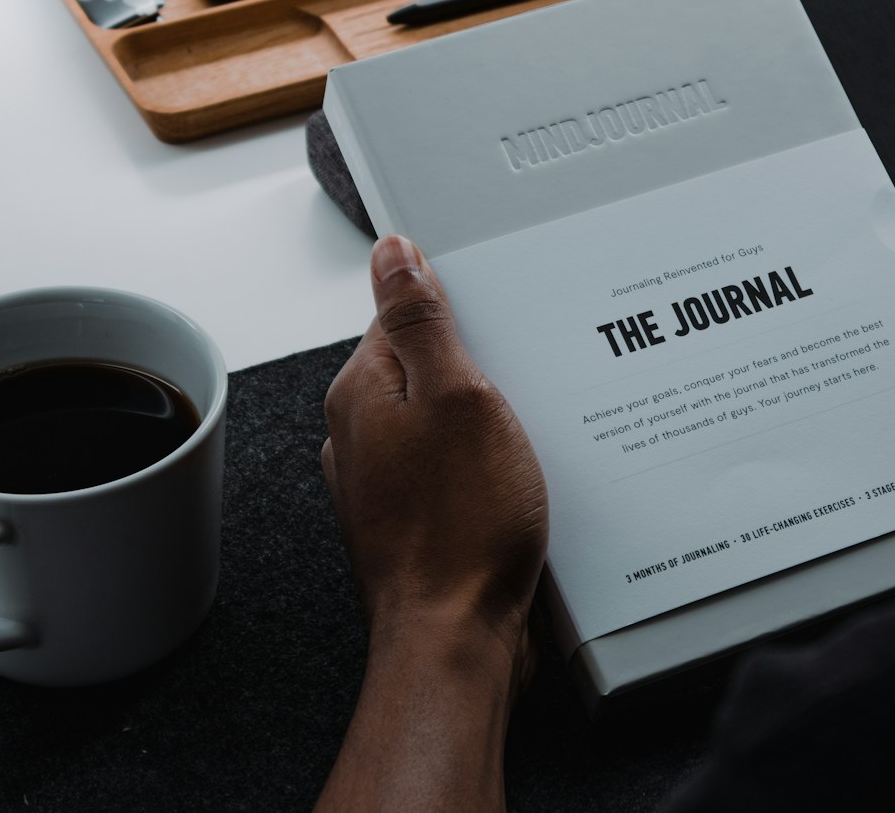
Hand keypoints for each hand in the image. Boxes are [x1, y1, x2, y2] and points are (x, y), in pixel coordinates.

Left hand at [318, 235, 547, 811]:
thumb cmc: (460, 531)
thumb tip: (394, 254)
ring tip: (531, 436)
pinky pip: (457, 468)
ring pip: (446, 421)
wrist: (457, 639)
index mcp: (363, 392)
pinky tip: (524, 479)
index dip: (460, 309)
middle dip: (483, 369)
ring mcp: (388, 481)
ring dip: (492, 422)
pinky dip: (491, 465)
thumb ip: (422, 322)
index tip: (501, 315)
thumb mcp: (458, 399)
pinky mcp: (418, 517)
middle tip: (526, 382)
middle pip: (428, 367)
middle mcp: (363, 435)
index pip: (404, 313)